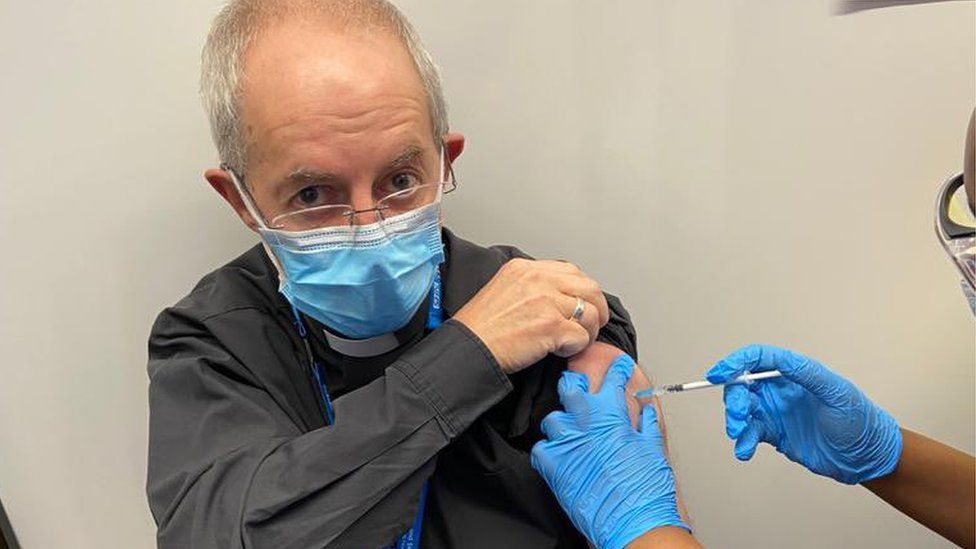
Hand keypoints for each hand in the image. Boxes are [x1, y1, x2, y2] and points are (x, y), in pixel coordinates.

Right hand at [453, 258, 608, 372]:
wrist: (468, 348)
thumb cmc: (480, 327)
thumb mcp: (503, 288)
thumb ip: (532, 285)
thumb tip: (559, 296)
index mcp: (526, 268)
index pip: (572, 271)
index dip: (582, 291)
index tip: (581, 305)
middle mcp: (538, 280)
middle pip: (589, 288)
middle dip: (596, 309)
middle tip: (591, 325)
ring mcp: (546, 302)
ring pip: (590, 314)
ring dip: (587, 331)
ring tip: (571, 341)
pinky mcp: (551, 327)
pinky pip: (582, 337)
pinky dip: (575, 347)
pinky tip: (558, 350)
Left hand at [531, 355, 688, 548]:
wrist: (633, 520)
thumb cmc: (645, 490)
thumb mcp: (652, 450)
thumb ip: (647, 426)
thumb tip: (647, 412)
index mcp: (612, 418)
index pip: (611, 381)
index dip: (614, 370)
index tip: (616, 367)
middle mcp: (586, 426)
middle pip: (571, 389)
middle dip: (574, 382)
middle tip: (578, 384)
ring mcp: (567, 445)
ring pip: (552, 419)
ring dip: (561, 422)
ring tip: (569, 429)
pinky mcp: (554, 467)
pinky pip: (541, 449)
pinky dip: (548, 450)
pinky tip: (557, 454)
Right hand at [706, 344, 902, 484]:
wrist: (866, 458)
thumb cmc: (859, 421)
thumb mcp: (836, 392)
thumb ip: (807, 373)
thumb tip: (781, 359)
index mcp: (794, 373)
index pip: (757, 359)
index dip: (735, 363)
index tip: (718, 374)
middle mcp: (781, 389)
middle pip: (742, 384)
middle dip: (734, 398)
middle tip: (738, 416)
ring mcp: (776, 411)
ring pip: (743, 409)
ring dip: (735, 420)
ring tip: (739, 435)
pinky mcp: (775, 434)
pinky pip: (750, 433)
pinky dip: (743, 441)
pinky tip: (744, 451)